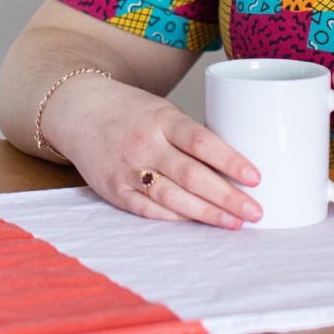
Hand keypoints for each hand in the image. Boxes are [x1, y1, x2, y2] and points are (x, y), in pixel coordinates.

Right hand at [41, 73, 262, 228]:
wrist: (79, 111)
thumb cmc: (131, 111)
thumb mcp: (162, 110)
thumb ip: (189, 136)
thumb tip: (232, 168)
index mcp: (160, 118)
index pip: (201, 141)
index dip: (230, 161)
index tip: (255, 177)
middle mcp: (144, 144)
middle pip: (191, 176)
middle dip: (227, 197)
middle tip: (255, 211)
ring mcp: (127, 170)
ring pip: (173, 198)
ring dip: (207, 214)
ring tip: (235, 222)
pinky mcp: (115, 191)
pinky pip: (150, 211)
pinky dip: (177, 219)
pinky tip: (199, 223)